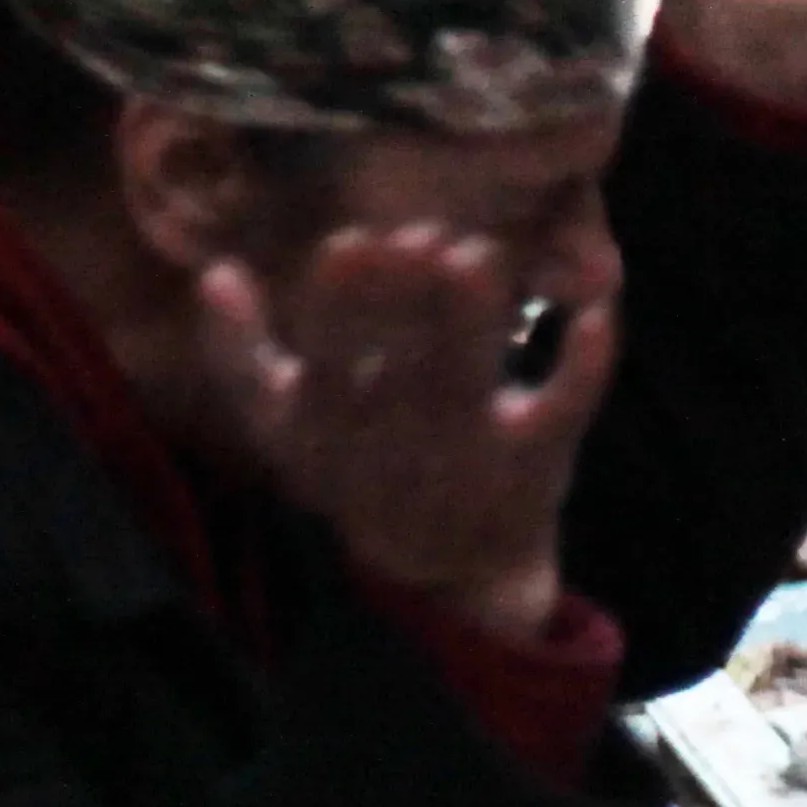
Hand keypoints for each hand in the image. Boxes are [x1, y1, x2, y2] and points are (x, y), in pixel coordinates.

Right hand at [199, 218, 621, 641]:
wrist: (440, 569)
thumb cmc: (353, 464)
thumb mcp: (282, 421)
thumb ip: (239, 352)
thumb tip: (213, 273)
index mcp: (328, 421)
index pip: (325, 359)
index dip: (339, 304)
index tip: (353, 243)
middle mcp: (397, 439)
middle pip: (401, 365)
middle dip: (410, 301)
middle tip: (422, 237)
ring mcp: (469, 450)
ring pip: (471, 381)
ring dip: (473, 319)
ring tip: (476, 255)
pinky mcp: (536, 459)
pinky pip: (563, 412)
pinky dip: (582, 368)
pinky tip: (593, 312)